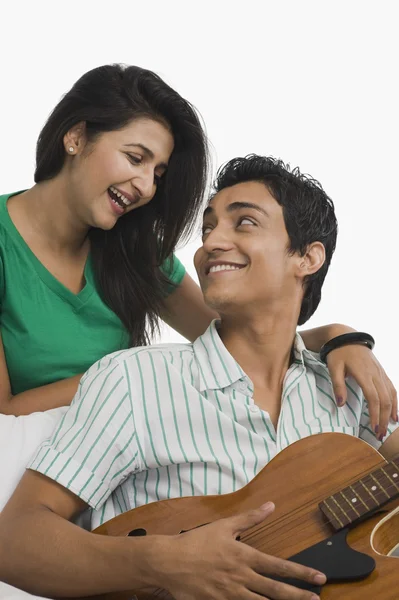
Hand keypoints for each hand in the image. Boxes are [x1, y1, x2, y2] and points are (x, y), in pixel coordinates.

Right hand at [150, 502, 325, 598]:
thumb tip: (271, 506)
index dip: (300, 573)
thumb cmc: (196, 542)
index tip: (318, 578)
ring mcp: (230, 594)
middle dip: (298, 596)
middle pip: (275, 590)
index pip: (278, 565)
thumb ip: (250, 518)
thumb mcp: (224, 525)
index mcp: (244, 556)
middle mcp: (241, 577)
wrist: (169, 562)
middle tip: (315, 599)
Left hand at [326, 344, 397, 436]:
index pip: (373, 398)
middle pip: (385, 400)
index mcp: (364, 373)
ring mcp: (380, 372)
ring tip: (387, 427)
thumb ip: (338, 385)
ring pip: (391, 395)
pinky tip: (394, 414)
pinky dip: (395, 402)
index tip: (373, 428)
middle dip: (383, 418)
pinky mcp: (382, 372)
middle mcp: (375, 374)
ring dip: (391, 412)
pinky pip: (392, 388)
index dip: (375, 414)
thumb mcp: (333, 368)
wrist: (346, 337)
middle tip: (379, 434)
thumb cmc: (338, 353)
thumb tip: (341, 405)